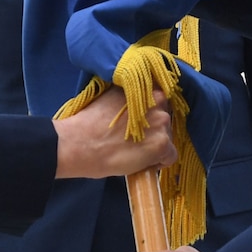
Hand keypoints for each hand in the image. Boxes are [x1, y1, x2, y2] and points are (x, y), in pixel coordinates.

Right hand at [54, 88, 175, 178]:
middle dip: (153, 130)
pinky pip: (170, 156)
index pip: (157, 101)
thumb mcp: (111, 99)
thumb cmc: (88, 123)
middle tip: (134, 141)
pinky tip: (141, 163)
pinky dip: (159, 162)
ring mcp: (161, 122)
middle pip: (164, 119)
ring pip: (168, 137)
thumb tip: (135, 109)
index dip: (149, 116)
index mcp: (143, 88)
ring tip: (135, 153)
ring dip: (155, 145)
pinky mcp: (162, 144)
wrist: (80, 143)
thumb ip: (129, 100)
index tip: (139, 125)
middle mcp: (156, 101)